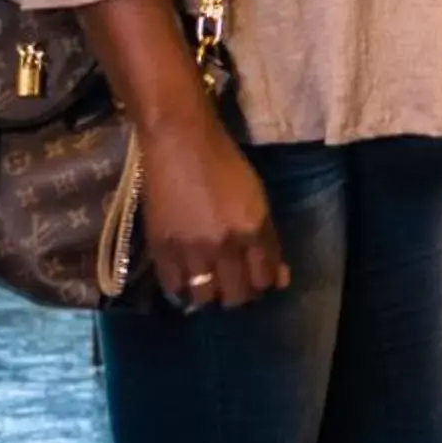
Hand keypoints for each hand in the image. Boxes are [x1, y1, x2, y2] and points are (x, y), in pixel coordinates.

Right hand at [136, 108, 284, 310]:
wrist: (180, 144)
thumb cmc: (225, 165)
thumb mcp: (258, 199)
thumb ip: (269, 241)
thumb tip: (280, 279)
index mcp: (253, 229)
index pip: (264, 280)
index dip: (262, 284)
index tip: (256, 278)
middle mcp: (224, 245)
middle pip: (236, 296)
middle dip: (239, 294)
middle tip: (234, 283)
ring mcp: (190, 250)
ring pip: (204, 299)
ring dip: (210, 295)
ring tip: (209, 282)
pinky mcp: (161, 249)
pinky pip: (174, 288)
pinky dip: (182, 289)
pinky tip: (186, 277)